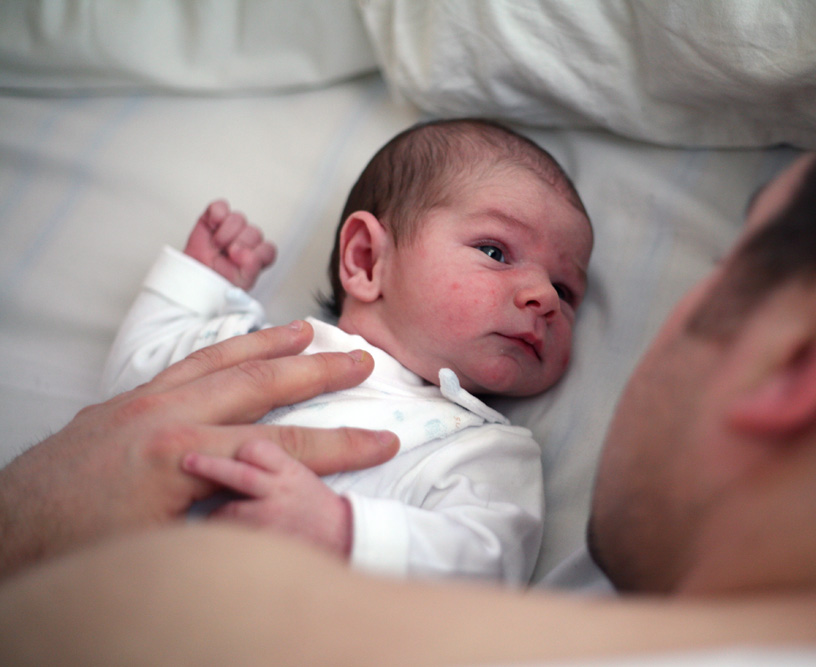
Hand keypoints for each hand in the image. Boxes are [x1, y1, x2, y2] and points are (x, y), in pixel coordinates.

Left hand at [0, 321, 398, 577]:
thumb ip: (223, 527)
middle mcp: (167, 416)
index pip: (282, 448)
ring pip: (223, 360)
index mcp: (181, 457)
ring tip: (309, 330)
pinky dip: (223, 349)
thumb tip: (279, 521)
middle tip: (361, 360)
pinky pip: (187, 362)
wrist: (9, 526)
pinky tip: (241, 346)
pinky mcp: (127, 398)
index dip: (340, 446)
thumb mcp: (160, 551)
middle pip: (261, 385)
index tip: (383, 439)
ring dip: (272, 344)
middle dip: (318, 374)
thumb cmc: (80, 547)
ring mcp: (145, 400)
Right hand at [183, 199, 277, 288]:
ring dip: (226, 234)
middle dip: (239, 245)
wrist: (193, 278)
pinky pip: (220, 206)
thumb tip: (248, 254)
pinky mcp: (212, 218)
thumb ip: (251, 268)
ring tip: (217, 245)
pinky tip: (212, 226)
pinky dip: (216, 214)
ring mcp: (230, 228)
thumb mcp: (239, 283)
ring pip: (238, 219)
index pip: (268, 249)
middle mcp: (246, 241)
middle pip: (254, 233)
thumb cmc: (216, 281)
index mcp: (257, 257)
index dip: (256, 255)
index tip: (241, 262)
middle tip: (226, 256)